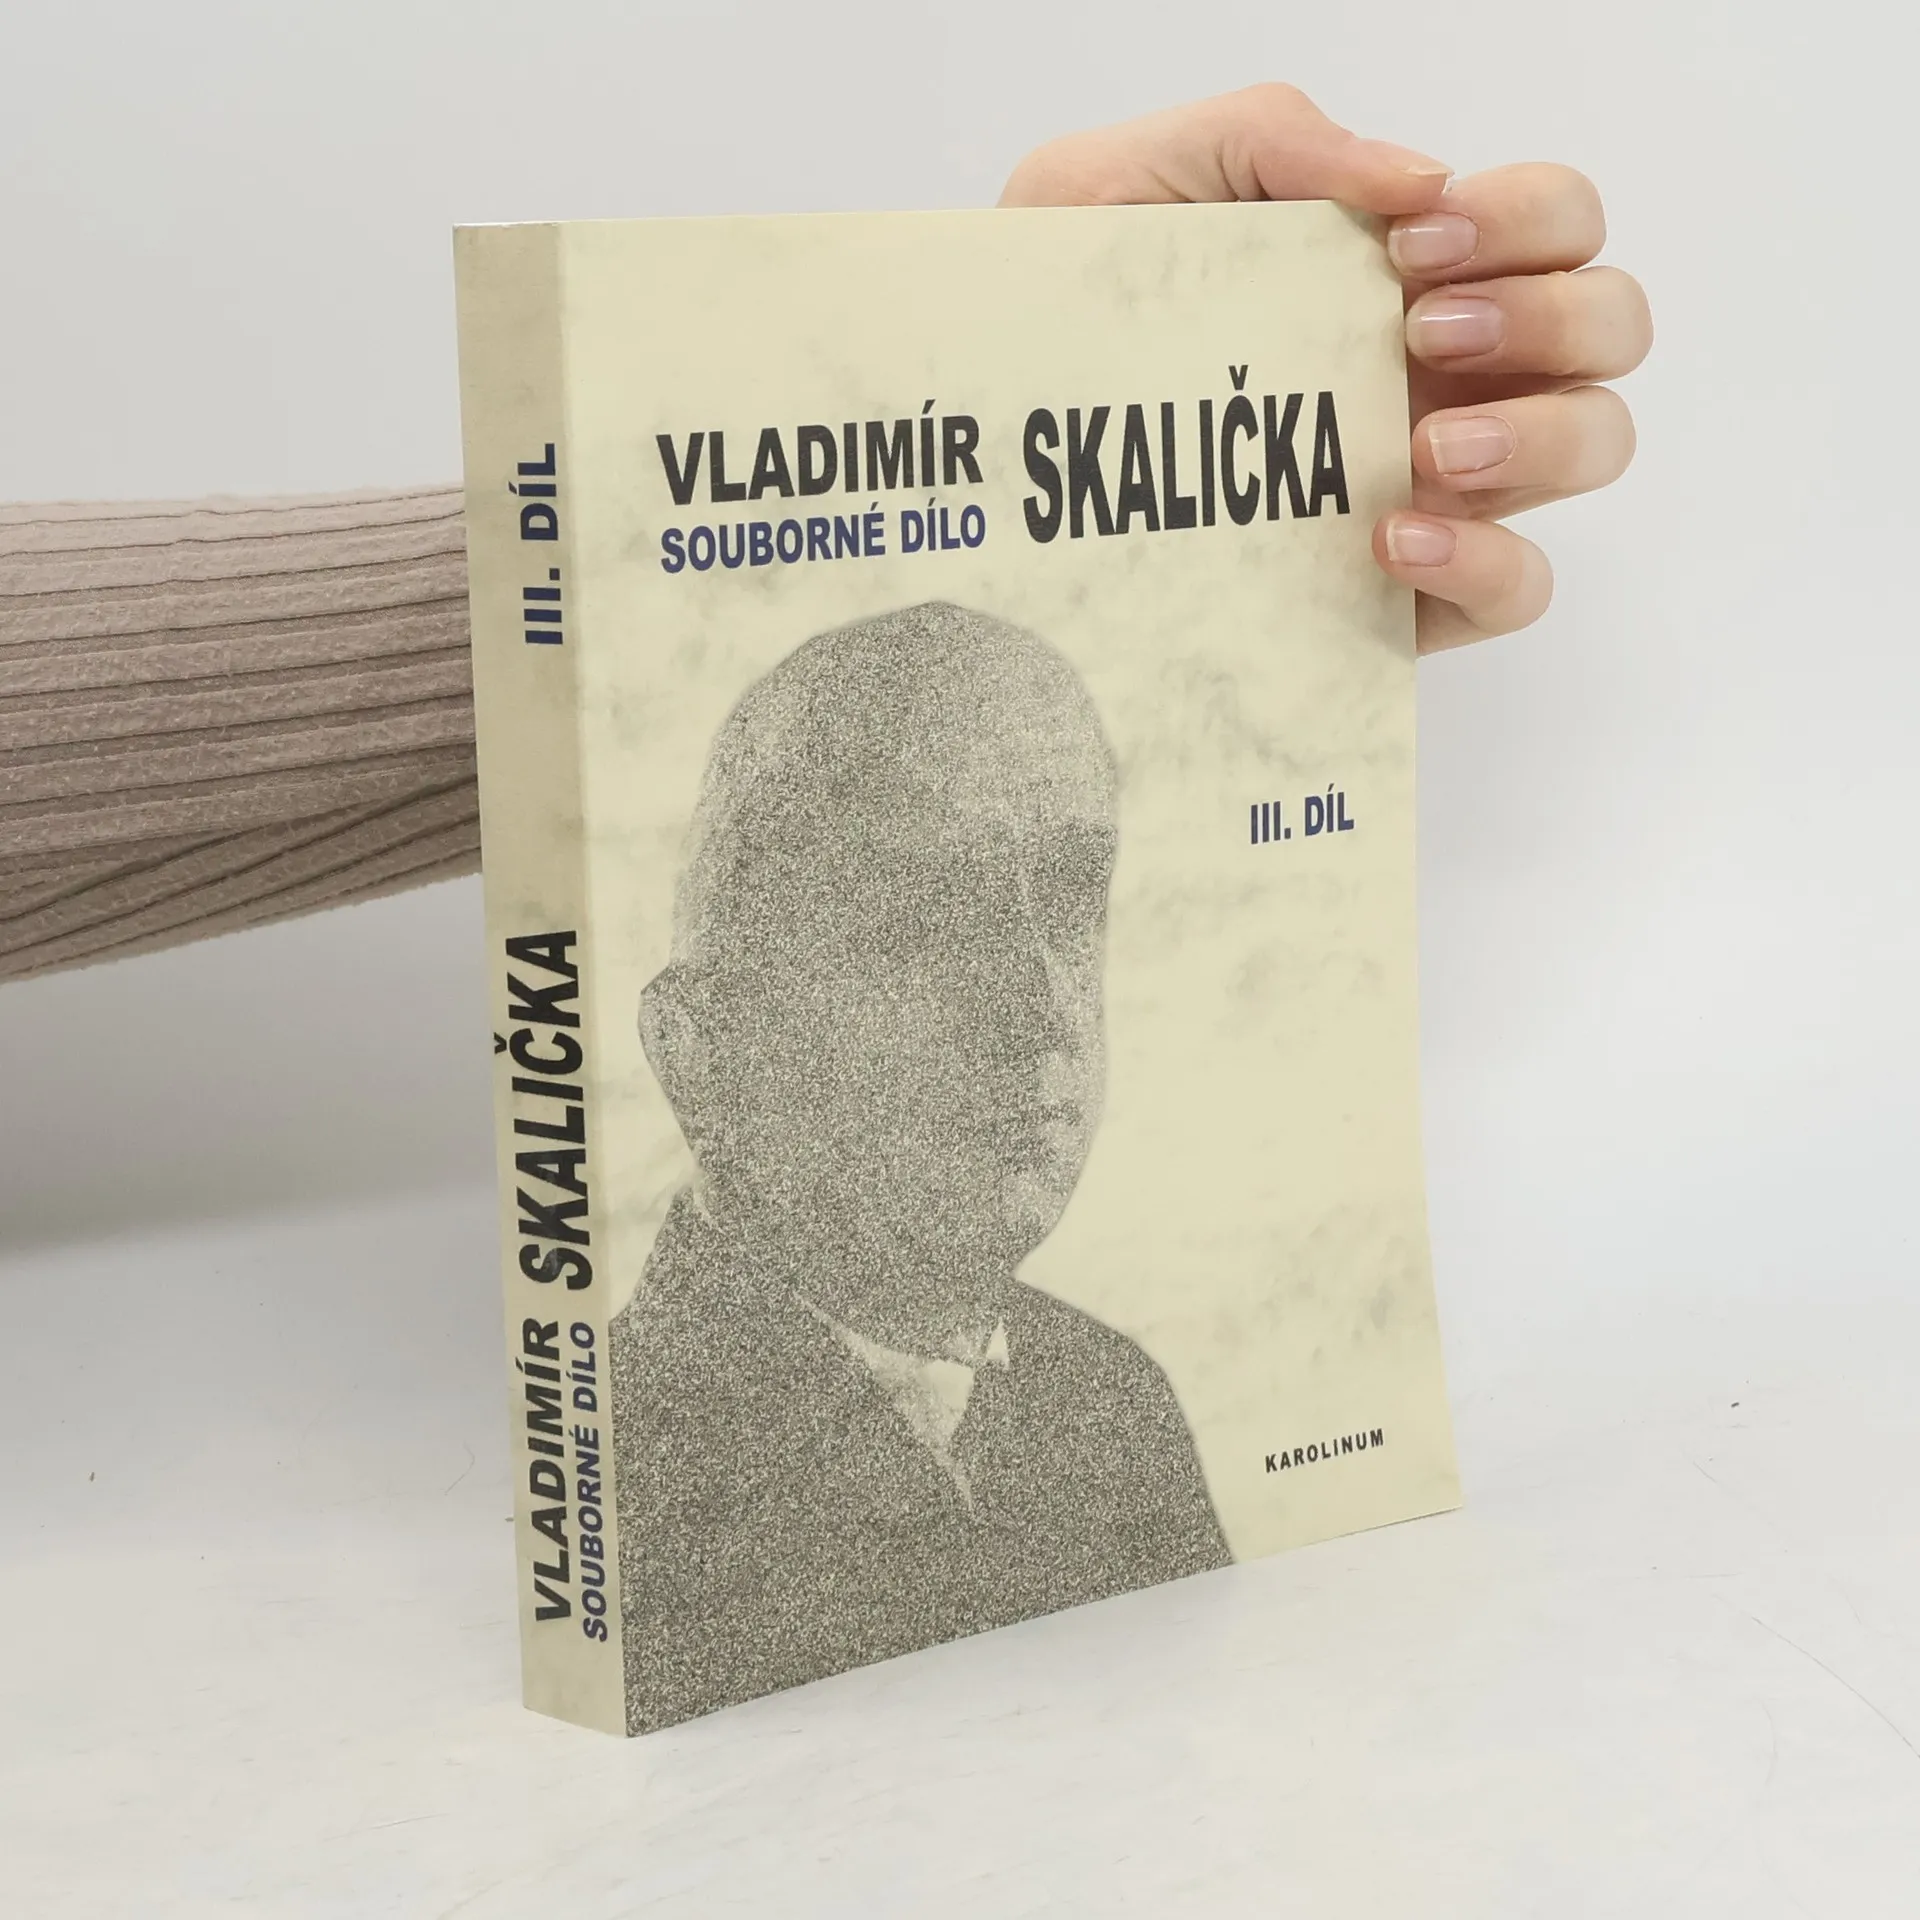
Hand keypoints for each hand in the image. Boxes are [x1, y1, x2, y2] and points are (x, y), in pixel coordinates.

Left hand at [1001, 85, 1650, 652]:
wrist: (985, 432)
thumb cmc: (1073, 301)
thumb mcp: (1144, 179)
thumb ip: (1275, 138)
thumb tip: (1419, 181)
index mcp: (1410, 270)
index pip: (1556, 221)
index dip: (1528, 219)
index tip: (1413, 245)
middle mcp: (1448, 371)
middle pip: (1610, 325)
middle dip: (1548, 318)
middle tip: (1416, 334)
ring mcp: (1440, 482)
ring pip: (1593, 444)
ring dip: (1540, 433)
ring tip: (1423, 448)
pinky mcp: (1407, 593)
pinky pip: (1520, 585)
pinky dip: (1489, 558)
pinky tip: (1390, 538)